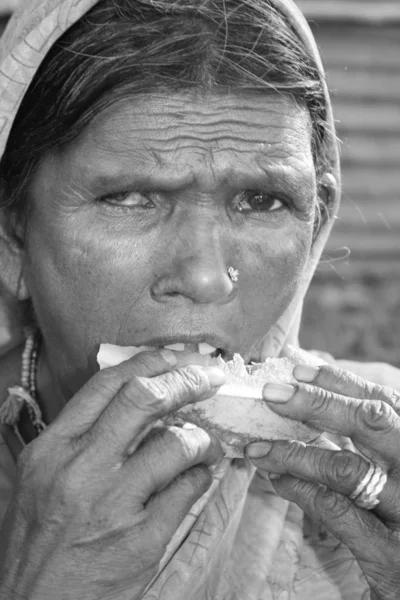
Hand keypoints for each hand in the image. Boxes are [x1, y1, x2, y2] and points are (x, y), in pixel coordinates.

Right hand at [0, 350, 225, 599]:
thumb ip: (83, 436)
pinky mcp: (140, 540)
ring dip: (203, 438)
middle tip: (210, 379)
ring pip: (176, 443)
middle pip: (145, 399)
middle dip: (187, 380)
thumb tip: (137, 397)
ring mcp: (112, 505)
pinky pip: (189, 490)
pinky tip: (199, 478)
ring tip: (207, 444)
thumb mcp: (43, 477)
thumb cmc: (43, 539)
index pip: (107, 384)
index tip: (179, 358)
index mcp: (53, 448)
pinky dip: (202, 476)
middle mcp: (80, 470)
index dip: (151, 361)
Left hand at [246, 363, 399, 599]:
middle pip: (371, 424)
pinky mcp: (393, 556)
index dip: (343, 384)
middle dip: (315, 403)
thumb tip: (319, 404)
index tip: (300, 369)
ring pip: (346, 468)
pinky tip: (277, 481)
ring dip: (294, 452)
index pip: (387, 404)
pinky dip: (301, 491)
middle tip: (270, 392)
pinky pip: (337, 512)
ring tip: (257, 446)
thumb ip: (373, 445)